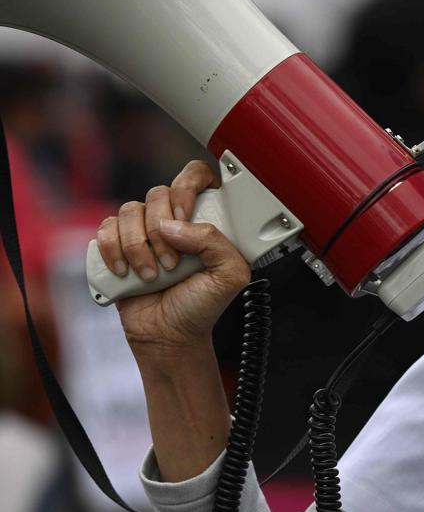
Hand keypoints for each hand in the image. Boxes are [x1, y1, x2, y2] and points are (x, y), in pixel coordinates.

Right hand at [95, 160, 251, 361]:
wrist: (169, 335)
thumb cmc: (202, 305)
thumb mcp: (230, 275)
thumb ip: (215, 241)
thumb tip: (172, 225)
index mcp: (205, 218)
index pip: (196, 176)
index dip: (188, 186)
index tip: (184, 216)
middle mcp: (174, 219)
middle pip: (158, 192)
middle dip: (161, 231)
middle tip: (171, 263)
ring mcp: (144, 230)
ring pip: (130, 210)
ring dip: (138, 246)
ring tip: (152, 275)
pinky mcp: (117, 245)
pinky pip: (105, 228)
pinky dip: (113, 250)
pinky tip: (125, 272)